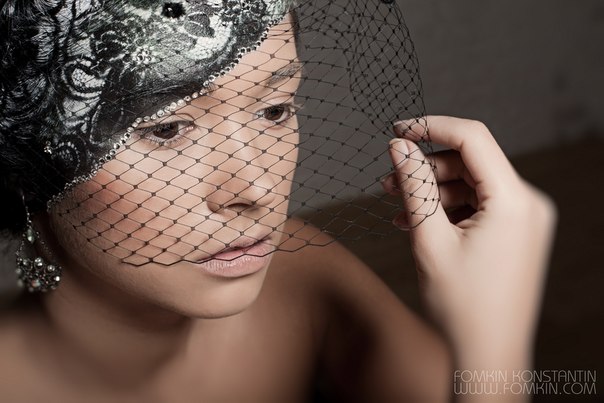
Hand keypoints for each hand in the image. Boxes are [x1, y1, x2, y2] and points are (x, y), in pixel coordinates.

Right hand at [382, 116, 556, 367]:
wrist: (489, 354)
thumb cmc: (461, 305)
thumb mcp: (429, 239)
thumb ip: (413, 186)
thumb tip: (398, 147)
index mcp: (515, 201)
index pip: (473, 138)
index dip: (431, 127)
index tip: (397, 131)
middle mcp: (528, 204)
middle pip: (470, 163)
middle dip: (426, 168)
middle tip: (387, 180)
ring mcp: (524, 220)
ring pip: (471, 185)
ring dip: (432, 192)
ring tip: (396, 207)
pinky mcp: (516, 233)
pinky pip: (478, 206)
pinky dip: (447, 210)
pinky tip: (416, 222)